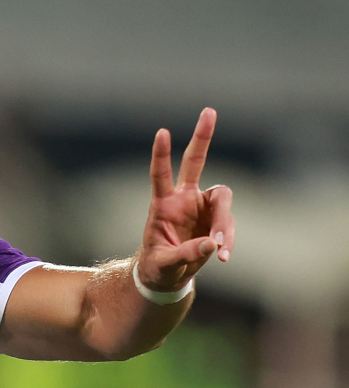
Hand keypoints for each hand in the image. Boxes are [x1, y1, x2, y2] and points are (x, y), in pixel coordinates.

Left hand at [139, 107, 234, 290]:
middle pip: (195, 162)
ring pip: (222, 201)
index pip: (160, 174)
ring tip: (221, 250)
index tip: (162, 132)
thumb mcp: (165, 264)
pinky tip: (224, 256)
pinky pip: (229, 226)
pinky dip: (229, 240)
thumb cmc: (159, 266)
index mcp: (163, 204)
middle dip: (202, 136)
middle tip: (209, 110)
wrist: (167, 276)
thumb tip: (212, 244)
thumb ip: (186, 254)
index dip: (162, 154)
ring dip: (224, 224)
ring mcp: (202, 207)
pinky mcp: (217, 221)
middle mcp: (184, 199)